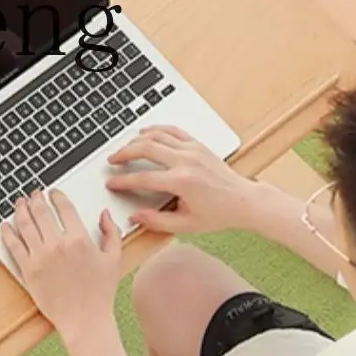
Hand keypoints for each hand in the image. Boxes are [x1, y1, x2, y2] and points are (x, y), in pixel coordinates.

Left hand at [1, 190, 122, 335]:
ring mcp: (40, 257)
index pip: (63, 207)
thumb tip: (104, 214)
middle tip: (33, 194)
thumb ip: (111, 232)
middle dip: (35, 198)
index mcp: (79, 238)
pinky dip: (7, 233)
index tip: (53, 193)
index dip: (56, 196)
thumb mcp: (114, 259)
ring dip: (20, 210)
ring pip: (25, 224)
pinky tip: (5, 226)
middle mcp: (57, 245)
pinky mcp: (28, 270)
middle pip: (41, 211)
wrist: (84, 320)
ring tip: (19, 203)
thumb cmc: (100, 293)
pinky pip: (13, 246)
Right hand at [105, 125, 254, 236]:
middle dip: (124, 153)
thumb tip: (135, 217)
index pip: (143, 178)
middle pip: (145, 148)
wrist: (243, 201)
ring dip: (137, 139)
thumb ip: (157, 221)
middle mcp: (186, 161)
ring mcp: (193, 150)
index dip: (123, 181)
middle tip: (112, 160)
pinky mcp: (198, 145)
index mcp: (181, 182)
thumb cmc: (219, 213)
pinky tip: (146, 133)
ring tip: (125, 147)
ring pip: (157, 135)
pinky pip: (173, 131)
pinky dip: (157, 129)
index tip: (112, 183)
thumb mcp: (186, 225)